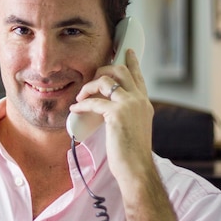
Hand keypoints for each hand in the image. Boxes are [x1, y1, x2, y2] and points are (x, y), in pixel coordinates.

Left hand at [69, 49, 153, 179]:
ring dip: (89, 86)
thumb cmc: (131, 153)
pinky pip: (94, 101)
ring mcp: (130, 105)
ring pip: (106, 81)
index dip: (132, 61)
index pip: (138, 76)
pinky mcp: (117, 113)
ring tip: (80, 96)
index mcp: (144, 103)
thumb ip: (126, 113)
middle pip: (121, 71)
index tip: (126, 51)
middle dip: (103, 70)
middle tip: (91, 78)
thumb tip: (108, 107)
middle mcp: (140, 100)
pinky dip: (81, 104)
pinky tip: (75, 108)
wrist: (136, 168)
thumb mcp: (133, 127)